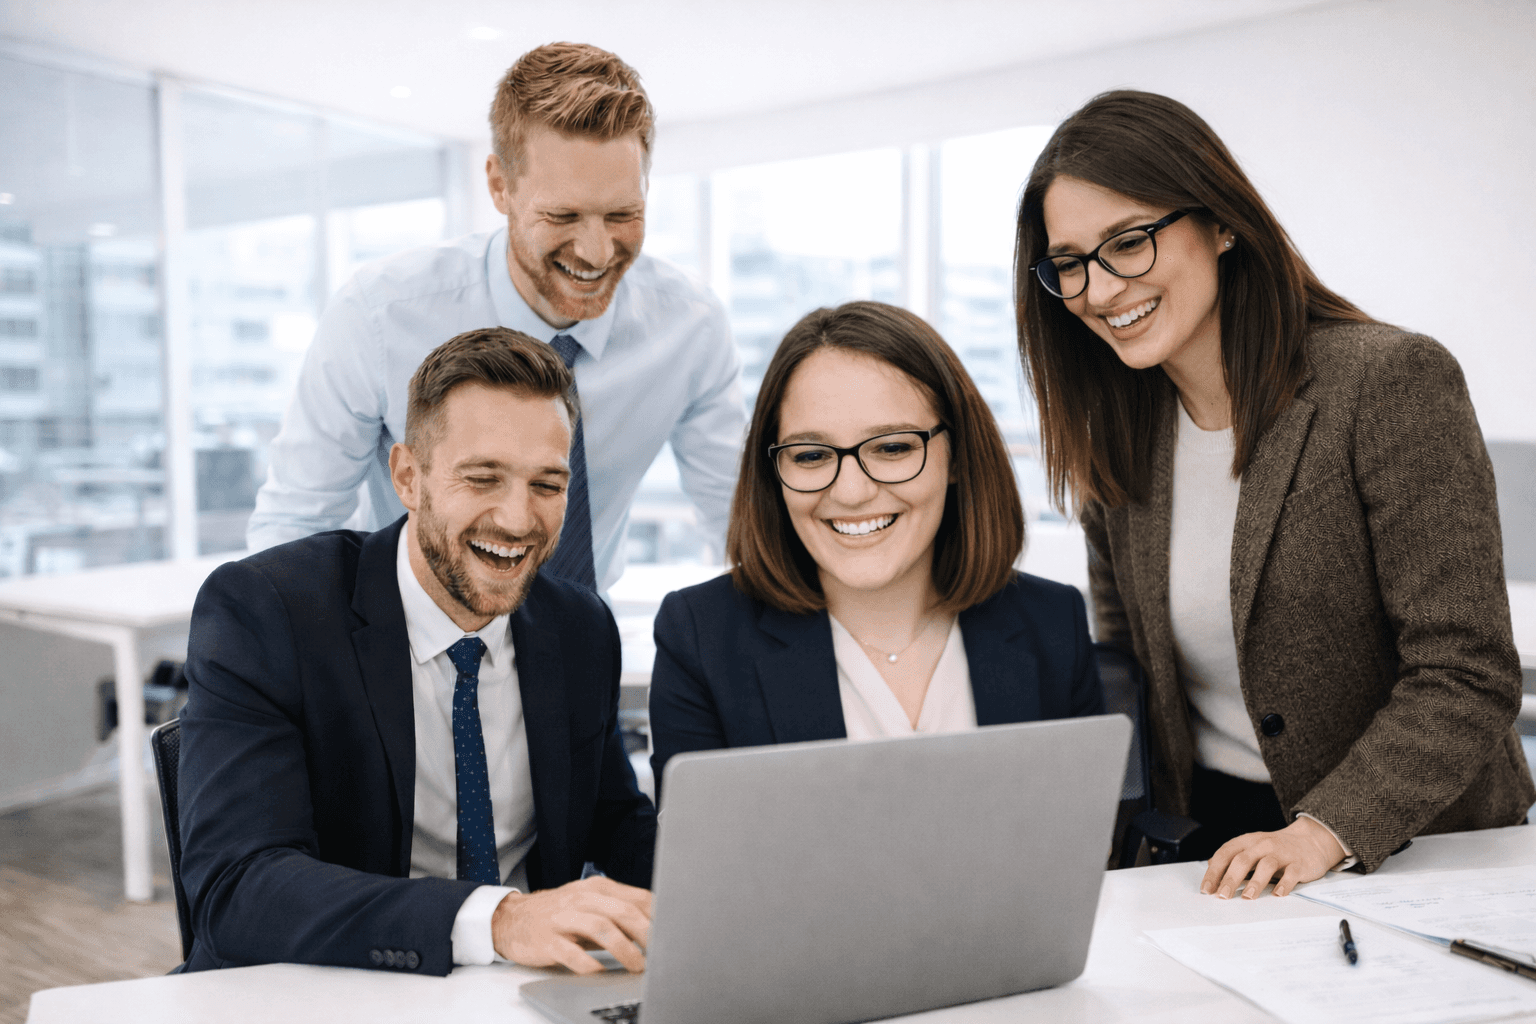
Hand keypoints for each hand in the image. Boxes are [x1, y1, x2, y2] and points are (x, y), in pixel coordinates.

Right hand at [491, 876, 651, 973]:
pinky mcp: (547, 940)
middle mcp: (581, 898)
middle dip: (646, 933)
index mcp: (597, 887)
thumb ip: (619, 912)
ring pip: (601, 928)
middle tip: (660, 953)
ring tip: (638, 966)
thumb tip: (655, 928)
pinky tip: (602, 972)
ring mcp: (563, 918)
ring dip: (624, 949)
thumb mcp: (590, 905)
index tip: (672, 933)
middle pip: (622, 911)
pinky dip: (591, 964)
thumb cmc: (559, 914)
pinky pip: (572, 953)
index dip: (658, 916)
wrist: (511, 919)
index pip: (636, 897)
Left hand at [1200, 816, 1345, 899]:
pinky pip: (1291, 873)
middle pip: (1243, 860)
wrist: (1311, 841)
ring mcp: (1282, 854)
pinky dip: (1285, 884)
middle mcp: (1263, 845)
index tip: (1206, 889)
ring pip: (1266, 865)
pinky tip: (1278, 894)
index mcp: (1248, 841)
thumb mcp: (1252, 847)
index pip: (1226, 854)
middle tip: (1222, 896)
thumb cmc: (1276, 848)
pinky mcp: (1299, 864)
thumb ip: (1233, 857)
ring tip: (1248, 897)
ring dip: (1256, 882)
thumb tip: (1210, 867)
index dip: (1214, 871)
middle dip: (1230, 879)